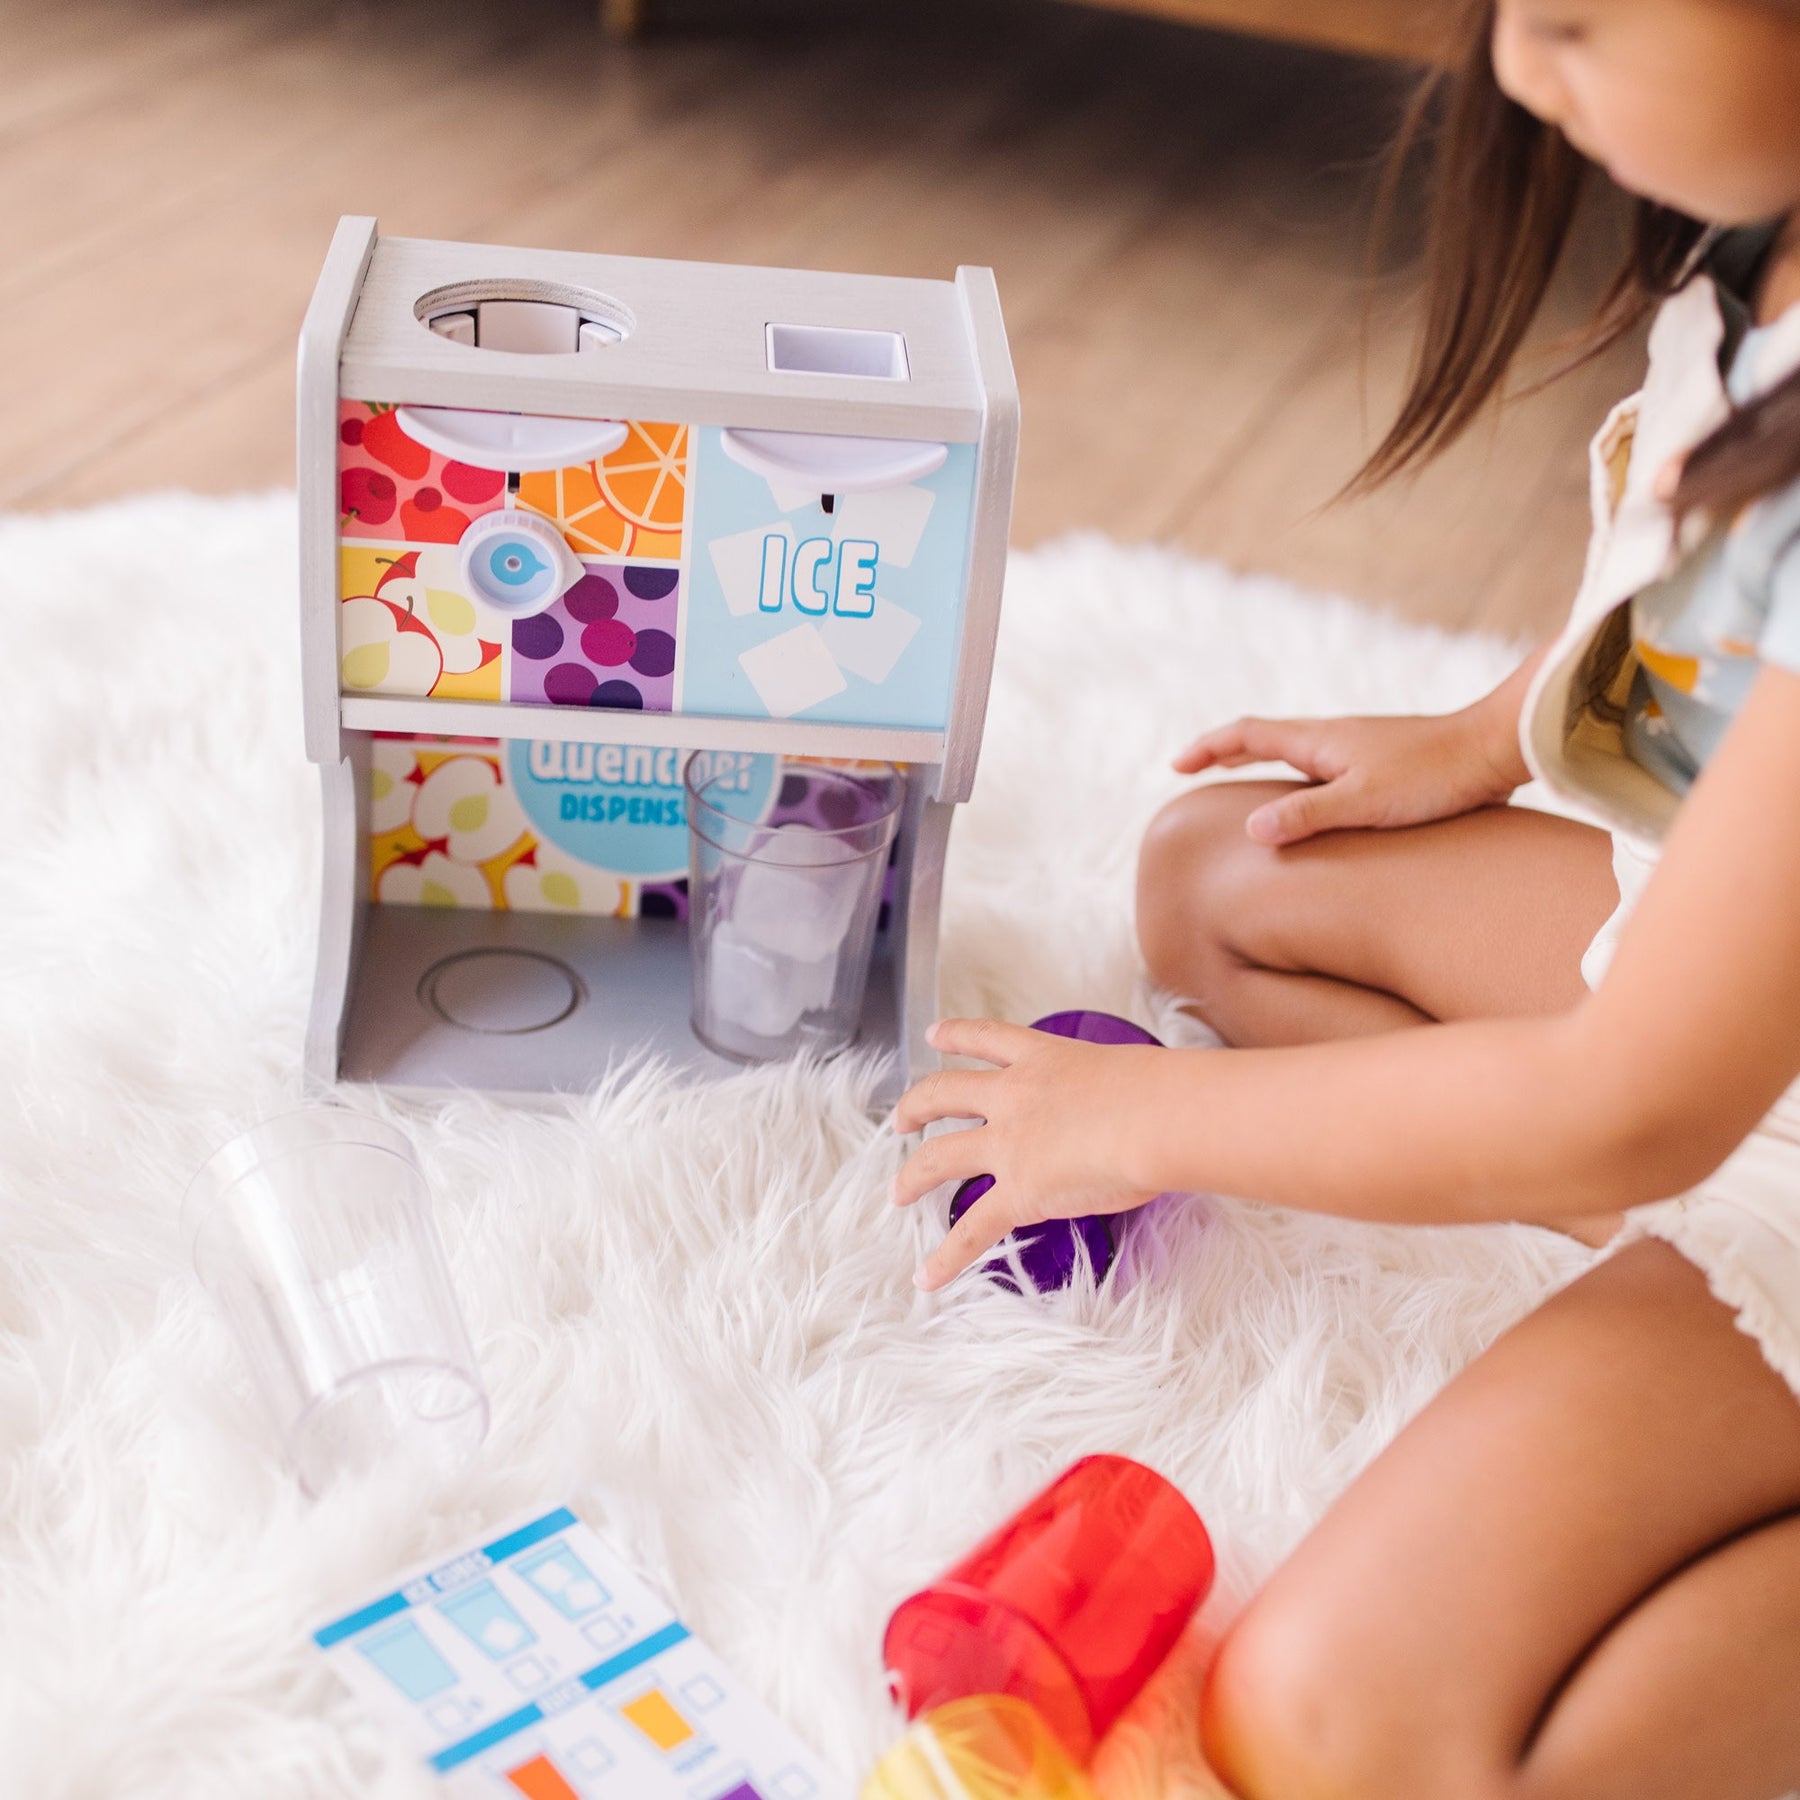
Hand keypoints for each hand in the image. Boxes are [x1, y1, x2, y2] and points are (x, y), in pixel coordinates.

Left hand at [890, 1019, 1164, 1290]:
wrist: (1156, 1118)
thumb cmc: (1165, 1093)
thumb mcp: (1132, 1074)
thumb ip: (1116, 1093)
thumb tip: (1136, 1114)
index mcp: (1043, 1059)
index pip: (988, 1038)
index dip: (956, 1034)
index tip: (934, 1034)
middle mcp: (1014, 1096)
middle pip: (945, 1092)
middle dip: (916, 1105)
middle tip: (900, 1119)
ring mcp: (1009, 1144)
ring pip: (941, 1156)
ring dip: (913, 1175)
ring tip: (896, 1193)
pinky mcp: (1018, 1192)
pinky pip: (972, 1230)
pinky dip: (946, 1258)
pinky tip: (927, 1276)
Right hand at [1171, 705, 1526, 846]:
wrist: (1495, 750)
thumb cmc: (1433, 777)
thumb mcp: (1363, 804)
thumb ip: (1306, 816)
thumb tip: (1251, 831)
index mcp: (1320, 740)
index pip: (1247, 735)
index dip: (1208, 749)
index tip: (1177, 766)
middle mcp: (1335, 737)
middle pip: (1266, 736)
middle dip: (1226, 751)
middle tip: (1195, 766)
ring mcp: (1360, 748)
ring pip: (1294, 749)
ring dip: (1260, 760)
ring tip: (1241, 778)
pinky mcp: (1383, 763)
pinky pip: (1320, 764)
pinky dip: (1294, 774)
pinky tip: (1310, 796)